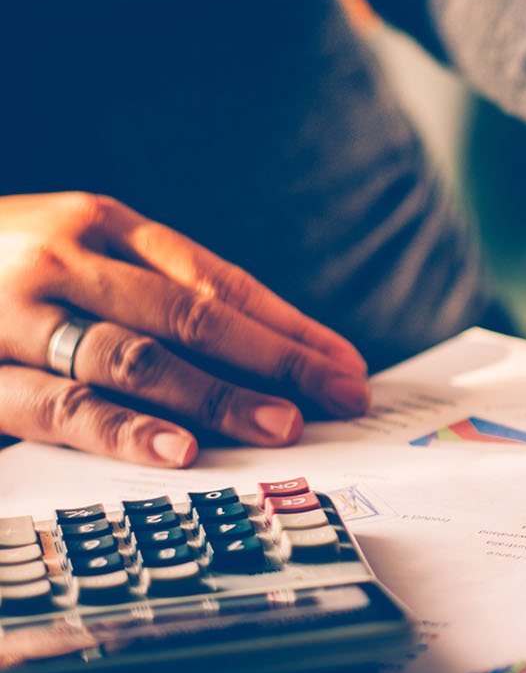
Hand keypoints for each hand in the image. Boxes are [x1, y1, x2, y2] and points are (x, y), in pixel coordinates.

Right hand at [0, 193, 369, 466]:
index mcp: (100, 220)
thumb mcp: (71, 250)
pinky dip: (121, 429)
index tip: (346, 364)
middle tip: (340, 396)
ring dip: (215, 396)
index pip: (218, 278)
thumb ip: (147, 286)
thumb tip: (263, 345)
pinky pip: (57, 405)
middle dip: (276, 360)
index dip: (288, 325)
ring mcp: (14, 312)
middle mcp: (63, 256)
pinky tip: (176, 452)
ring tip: (280, 426)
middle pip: (192, 313)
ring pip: (133, 356)